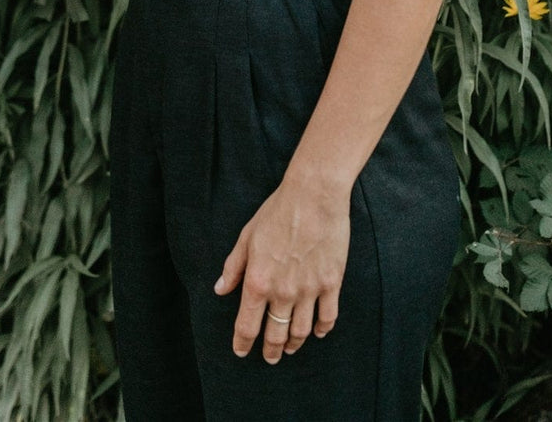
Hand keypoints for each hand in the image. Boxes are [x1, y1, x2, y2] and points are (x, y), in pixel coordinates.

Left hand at [213, 177, 350, 362]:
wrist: (314, 194)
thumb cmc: (277, 211)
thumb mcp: (247, 236)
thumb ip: (233, 267)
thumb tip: (221, 290)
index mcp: (258, 281)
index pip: (247, 326)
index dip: (243, 344)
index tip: (242, 351)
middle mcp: (282, 292)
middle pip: (275, 335)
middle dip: (271, 350)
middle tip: (270, 357)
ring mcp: (309, 289)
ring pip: (300, 331)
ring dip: (294, 344)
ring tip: (291, 348)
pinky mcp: (331, 283)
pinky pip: (328, 317)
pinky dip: (321, 329)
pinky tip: (317, 331)